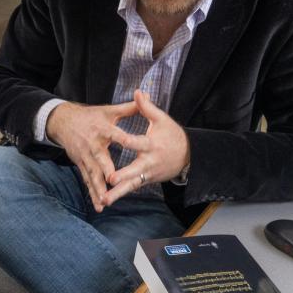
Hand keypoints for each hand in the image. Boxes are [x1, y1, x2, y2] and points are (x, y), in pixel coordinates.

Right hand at [46, 100, 136, 210]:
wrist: (63, 122)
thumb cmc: (90, 116)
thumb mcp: (108, 110)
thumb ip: (128, 108)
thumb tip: (145, 97)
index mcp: (102, 129)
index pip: (114, 134)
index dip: (122, 138)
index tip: (131, 144)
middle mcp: (92, 144)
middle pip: (100, 159)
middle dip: (106, 171)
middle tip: (114, 182)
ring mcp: (85, 156)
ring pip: (92, 174)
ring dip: (98, 188)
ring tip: (105, 201)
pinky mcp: (80, 164)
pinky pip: (87, 180)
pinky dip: (92, 192)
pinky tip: (99, 204)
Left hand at [104, 90, 190, 206]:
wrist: (188, 156)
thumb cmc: (172, 135)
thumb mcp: (162, 120)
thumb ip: (147, 107)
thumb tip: (137, 91)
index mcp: (152, 145)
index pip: (139, 143)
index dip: (129, 141)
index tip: (119, 141)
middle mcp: (149, 163)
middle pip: (134, 171)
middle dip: (122, 177)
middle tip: (110, 180)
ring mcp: (147, 174)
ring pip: (131, 185)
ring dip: (118, 194)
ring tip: (105, 201)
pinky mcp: (145, 181)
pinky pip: (132, 188)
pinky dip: (120, 195)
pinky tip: (106, 200)